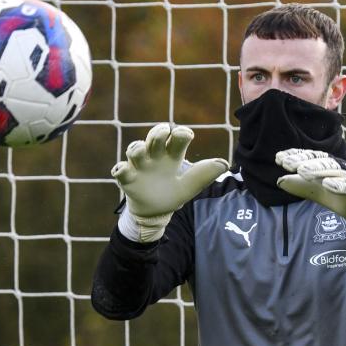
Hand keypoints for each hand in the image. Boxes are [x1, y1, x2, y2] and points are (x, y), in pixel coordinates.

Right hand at [112, 124, 228, 241]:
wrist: (155, 213)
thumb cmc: (172, 193)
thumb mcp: (189, 186)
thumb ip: (204, 174)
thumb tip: (225, 164)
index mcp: (172, 155)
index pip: (176, 137)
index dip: (181, 133)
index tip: (187, 136)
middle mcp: (155, 156)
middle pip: (154, 136)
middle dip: (158, 132)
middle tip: (164, 133)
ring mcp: (140, 166)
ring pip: (135, 149)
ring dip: (137, 148)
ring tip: (141, 151)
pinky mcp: (128, 178)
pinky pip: (120, 170)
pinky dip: (120, 169)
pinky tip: (123, 171)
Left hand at [275, 149, 345, 247]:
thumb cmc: (338, 194)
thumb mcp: (314, 191)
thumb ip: (298, 185)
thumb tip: (279, 180)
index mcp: (327, 165)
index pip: (311, 156)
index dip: (296, 155)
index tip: (279, 158)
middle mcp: (339, 168)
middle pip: (321, 160)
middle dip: (303, 160)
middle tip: (286, 163)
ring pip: (335, 170)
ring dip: (318, 169)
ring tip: (302, 171)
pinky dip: (339, 184)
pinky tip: (327, 184)